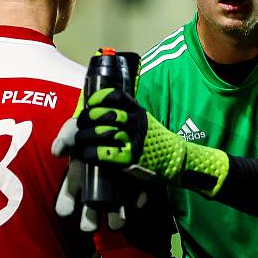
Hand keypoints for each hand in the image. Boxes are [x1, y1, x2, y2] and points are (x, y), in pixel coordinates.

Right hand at [53, 117, 145, 231]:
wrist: (125, 118)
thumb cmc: (96, 126)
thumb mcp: (80, 126)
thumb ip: (67, 135)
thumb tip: (56, 151)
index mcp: (80, 175)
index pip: (69, 195)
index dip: (66, 204)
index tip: (65, 211)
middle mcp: (98, 185)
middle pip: (91, 208)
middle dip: (89, 219)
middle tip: (88, 227)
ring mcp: (119, 185)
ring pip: (116, 207)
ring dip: (116, 216)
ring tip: (117, 223)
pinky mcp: (139, 181)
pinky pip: (140, 193)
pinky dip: (139, 198)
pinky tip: (138, 201)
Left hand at [74, 88, 228, 195]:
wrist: (177, 160)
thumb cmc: (156, 141)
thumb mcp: (145, 120)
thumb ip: (128, 114)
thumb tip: (101, 112)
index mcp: (137, 111)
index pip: (115, 96)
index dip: (98, 98)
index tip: (90, 104)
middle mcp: (135, 122)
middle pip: (103, 114)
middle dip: (86, 119)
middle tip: (80, 125)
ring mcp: (132, 140)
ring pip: (100, 133)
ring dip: (84, 137)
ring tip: (79, 141)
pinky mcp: (129, 158)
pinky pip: (103, 154)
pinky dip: (90, 154)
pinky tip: (86, 155)